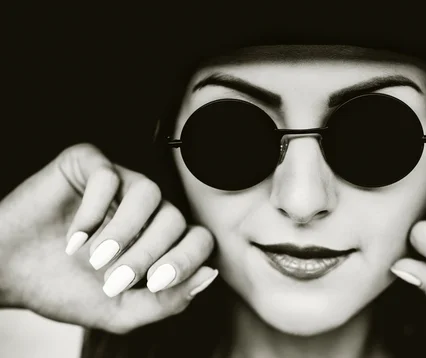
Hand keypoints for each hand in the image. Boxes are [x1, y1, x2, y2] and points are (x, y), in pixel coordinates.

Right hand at [0, 143, 217, 333]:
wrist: (10, 274)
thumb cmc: (67, 289)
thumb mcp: (120, 310)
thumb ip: (167, 301)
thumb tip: (209, 275)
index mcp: (160, 240)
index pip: (198, 239)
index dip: (185, 260)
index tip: (154, 283)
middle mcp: (147, 210)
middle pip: (175, 219)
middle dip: (146, 254)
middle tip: (112, 279)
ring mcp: (121, 184)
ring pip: (151, 192)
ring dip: (125, 230)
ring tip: (95, 257)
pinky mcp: (90, 166)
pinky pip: (108, 174)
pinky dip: (94, 209)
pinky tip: (74, 236)